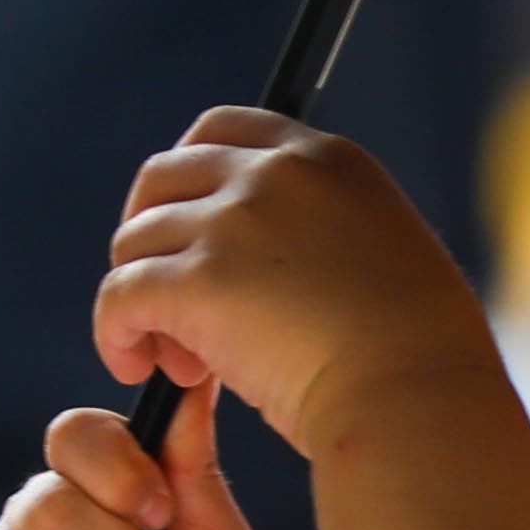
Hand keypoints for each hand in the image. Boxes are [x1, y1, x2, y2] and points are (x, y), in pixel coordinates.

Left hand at [91, 109, 493, 450]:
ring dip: (144, 300)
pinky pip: (118, 296)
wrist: (416, 400)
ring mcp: (232, 222)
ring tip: (181, 363)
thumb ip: (322, 231)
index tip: (184, 231)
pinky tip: (135, 369)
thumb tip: (261, 262)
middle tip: (167, 302)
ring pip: (135, 244)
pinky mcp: (197, 281)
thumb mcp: (382, 255)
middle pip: (161, 177)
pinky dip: (114, 334)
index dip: (187, 181)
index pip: (222, 130)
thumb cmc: (415, 358)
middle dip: (150, 235)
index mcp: (328, 159)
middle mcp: (275, 174)